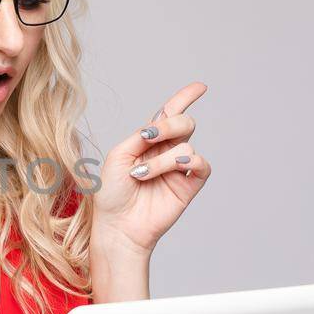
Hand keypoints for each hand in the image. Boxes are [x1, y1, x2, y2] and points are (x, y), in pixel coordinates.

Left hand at [91, 81, 212, 257]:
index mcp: (148, 141)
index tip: (200, 87)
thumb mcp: (118, 156)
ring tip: (141, 175)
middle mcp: (165, 152)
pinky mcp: (188, 186)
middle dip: (168, 125)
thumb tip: (161, 122)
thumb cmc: (111, 193)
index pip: (169, 114)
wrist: (117, 225)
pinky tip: (173, 167)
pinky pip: (201, 165)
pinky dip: (188, 161)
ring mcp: (178, 169)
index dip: (185, 98)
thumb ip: (140, 136)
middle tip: (148, 138)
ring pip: (185, 146)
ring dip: (160, 159)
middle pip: (183, 123)